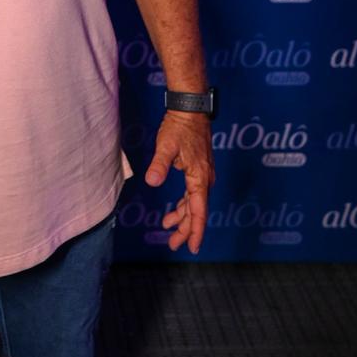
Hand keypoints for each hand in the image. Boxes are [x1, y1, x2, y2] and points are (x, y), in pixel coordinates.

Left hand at [145, 109, 215, 254]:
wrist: (191, 109)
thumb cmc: (180, 126)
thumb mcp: (166, 146)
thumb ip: (159, 165)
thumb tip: (152, 181)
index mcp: (199, 177)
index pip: (198, 210)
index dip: (195, 230)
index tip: (193, 247)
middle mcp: (204, 179)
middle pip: (196, 211)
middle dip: (186, 229)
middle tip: (173, 244)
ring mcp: (202, 175)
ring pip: (194, 204)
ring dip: (183, 217)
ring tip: (168, 228)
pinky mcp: (198, 169)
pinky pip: (192, 194)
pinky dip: (183, 204)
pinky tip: (175, 209)